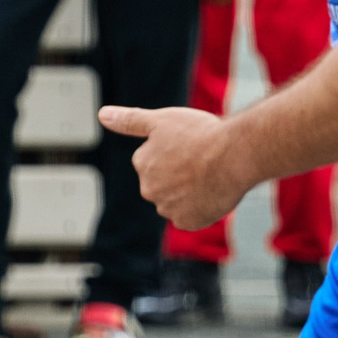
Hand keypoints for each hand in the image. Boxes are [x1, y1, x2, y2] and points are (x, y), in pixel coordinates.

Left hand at [98, 103, 253, 230]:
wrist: (236, 155)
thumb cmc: (201, 134)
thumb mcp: (161, 120)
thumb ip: (129, 120)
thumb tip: (101, 115)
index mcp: (142, 164)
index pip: (153, 161)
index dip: (176, 152)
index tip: (192, 146)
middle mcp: (149, 189)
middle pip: (163, 183)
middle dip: (179, 175)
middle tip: (203, 162)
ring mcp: (168, 207)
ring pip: (177, 201)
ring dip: (190, 193)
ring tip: (210, 176)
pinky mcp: (187, 222)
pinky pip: (191, 217)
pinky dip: (201, 209)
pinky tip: (212, 194)